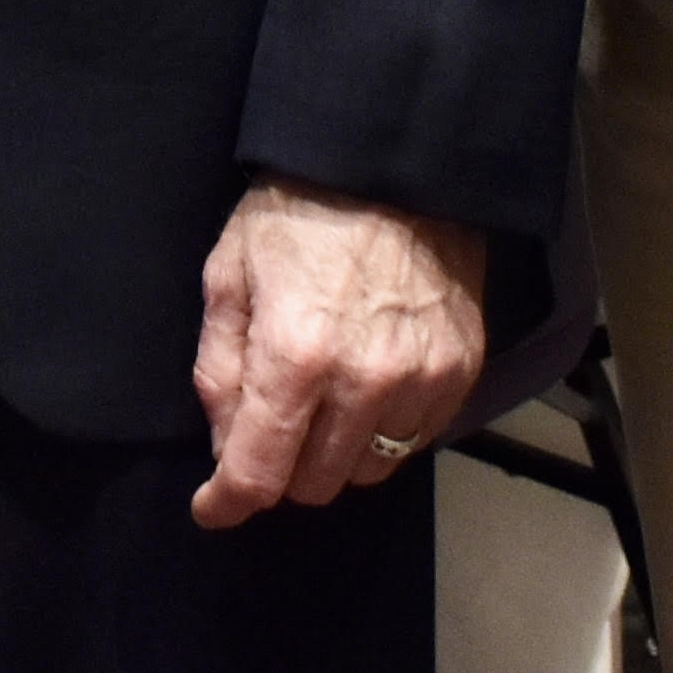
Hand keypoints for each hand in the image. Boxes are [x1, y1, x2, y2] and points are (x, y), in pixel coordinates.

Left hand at [188, 180, 484, 525]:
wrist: (392, 165)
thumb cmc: (298, 211)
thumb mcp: (229, 274)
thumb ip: (218, 369)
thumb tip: (223, 446)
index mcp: (295, 356)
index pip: (259, 472)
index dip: (226, 501)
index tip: (212, 507)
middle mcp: (363, 382)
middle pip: (313, 484)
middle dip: (280, 465)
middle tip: (270, 422)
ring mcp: (421, 382)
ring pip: (367, 473)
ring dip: (334, 455)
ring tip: (322, 399)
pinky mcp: (460, 373)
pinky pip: (414, 443)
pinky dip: (383, 432)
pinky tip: (366, 387)